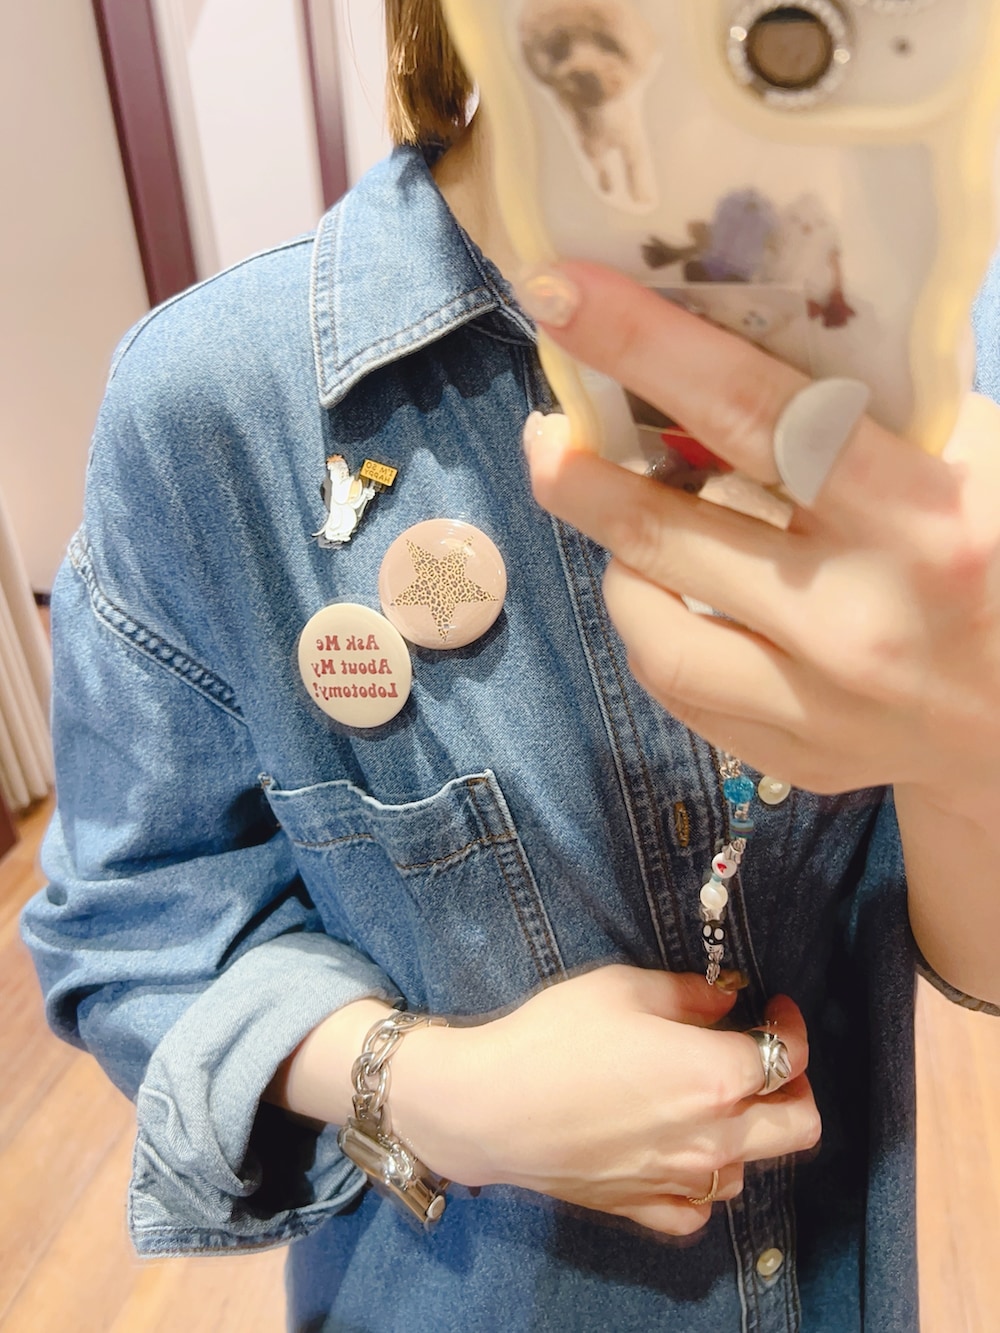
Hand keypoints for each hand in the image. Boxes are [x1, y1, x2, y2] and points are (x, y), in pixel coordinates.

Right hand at [390, 966, 819, 1235]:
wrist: (489, 1108)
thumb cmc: (552, 1037)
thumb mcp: (622, 988)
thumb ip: (688, 994)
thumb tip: (727, 1000)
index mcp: (715, 1077)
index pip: (788, 1057)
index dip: (791, 1027)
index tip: (775, 1008)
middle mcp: (713, 1137)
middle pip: (799, 1127)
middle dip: (796, 1088)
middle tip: (765, 1057)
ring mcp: (681, 1181)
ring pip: (752, 1167)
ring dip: (749, 1132)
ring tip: (712, 1099)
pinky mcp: (645, 1208)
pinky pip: (700, 1206)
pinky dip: (704, 1179)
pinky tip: (679, 1149)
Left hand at [519, 262, 999, 822]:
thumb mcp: (980, 457)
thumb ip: (873, 405)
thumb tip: (724, 332)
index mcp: (926, 520)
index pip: (756, 414)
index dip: (645, 347)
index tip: (559, 295)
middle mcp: (862, 624)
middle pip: (670, 535)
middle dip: (579, 472)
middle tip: (545, 430)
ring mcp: (824, 709)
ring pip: (652, 629)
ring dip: (613, 555)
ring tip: (614, 512)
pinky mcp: (797, 760)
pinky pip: (678, 686)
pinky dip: (653, 625)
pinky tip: (662, 587)